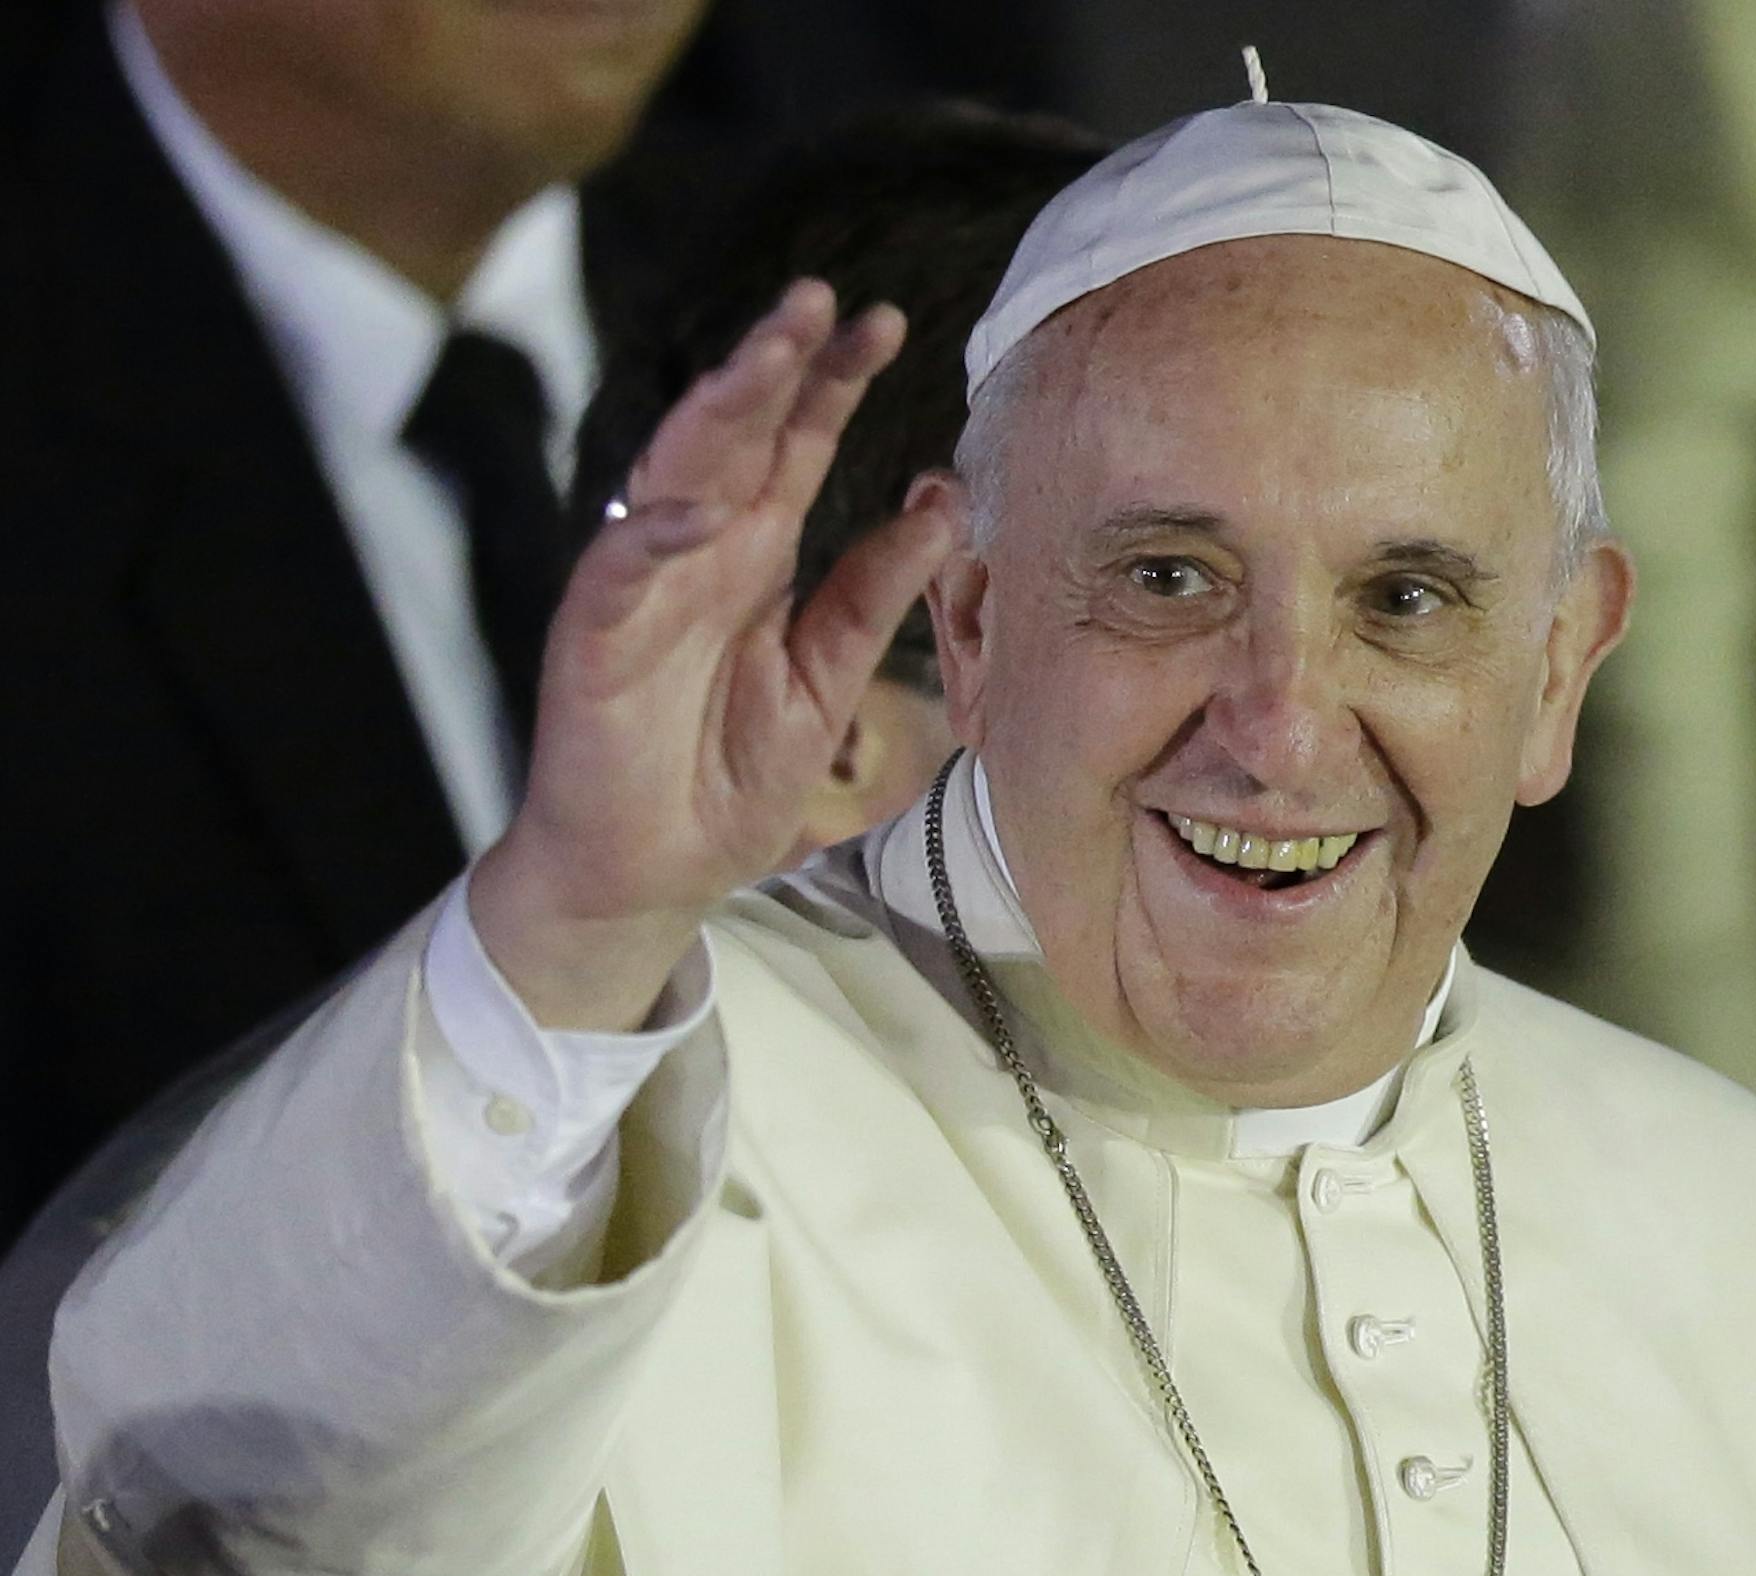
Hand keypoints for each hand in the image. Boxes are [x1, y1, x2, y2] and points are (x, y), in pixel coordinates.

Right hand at [469, 280, 952, 1029]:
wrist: (654, 873)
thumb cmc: (729, 777)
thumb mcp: (827, 684)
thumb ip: (873, 596)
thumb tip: (940, 501)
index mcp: (757, 556)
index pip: (796, 446)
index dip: (832, 382)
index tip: (886, 323)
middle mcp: (698, 552)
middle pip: (737, 437)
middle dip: (775, 366)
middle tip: (821, 300)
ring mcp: (642, 589)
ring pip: (673, 475)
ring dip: (715, 414)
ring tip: (765, 356)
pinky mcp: (593, 641)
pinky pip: (616, 575)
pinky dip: (650, 539)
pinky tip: (694, 509)